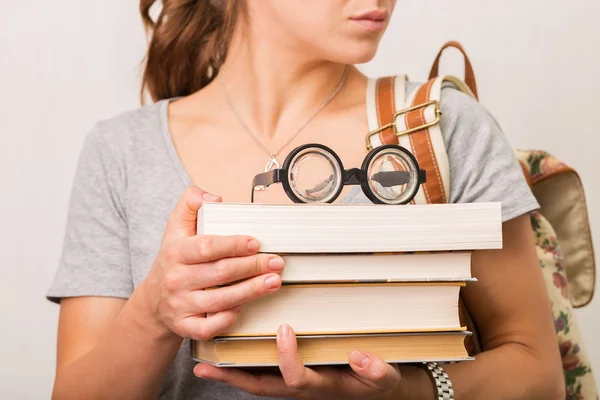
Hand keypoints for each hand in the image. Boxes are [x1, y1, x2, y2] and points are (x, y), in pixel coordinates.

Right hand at [139, 186, 283, 340]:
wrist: (153, 301)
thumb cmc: (173, 261)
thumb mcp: (175, 227)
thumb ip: (191, 203)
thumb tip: (212, 197)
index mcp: (175, 252)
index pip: (207, 247)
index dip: (234, 245)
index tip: (256, 243)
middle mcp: (176, 279)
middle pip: (220, 273)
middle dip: (253, 267)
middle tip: (276, 262)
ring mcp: (180, 305)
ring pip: (220, 300)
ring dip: (251, 291)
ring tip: (274, 281)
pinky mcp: (185, 326)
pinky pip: (209, 326)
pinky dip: (228, 318)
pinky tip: (244, 307)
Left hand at [194, 325, 403, 399]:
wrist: (375, 389)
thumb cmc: (376, 382)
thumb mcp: (385, 378)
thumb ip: (376, 371)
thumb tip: (359, 357)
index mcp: (321, 387)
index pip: (296, 378)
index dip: (287, 357)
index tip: (285, 329)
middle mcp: (301, 387)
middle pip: (261, 387)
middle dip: (234, 378)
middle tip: (207, 368)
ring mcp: (292, 383)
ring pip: (256, 381)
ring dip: (230, 373)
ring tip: (205, 363)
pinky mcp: (289, 374)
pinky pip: (261, 373)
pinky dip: (241, 366)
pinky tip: (227, 354)